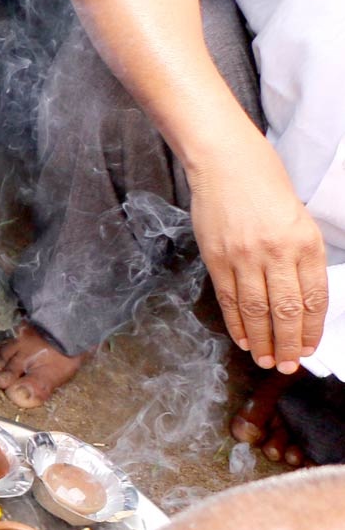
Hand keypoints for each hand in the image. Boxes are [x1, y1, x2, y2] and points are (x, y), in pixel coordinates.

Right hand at [187, 134, 330, 372]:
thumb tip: (299, 300)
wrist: (227, 164)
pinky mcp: (217, 258)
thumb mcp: (298, 220)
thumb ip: (300, 257)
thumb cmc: (266, 187)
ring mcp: (244, 257)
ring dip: (262, 341)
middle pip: (284, 311)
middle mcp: (276, 253)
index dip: (311, 329)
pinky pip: (229, 299)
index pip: (312, 298)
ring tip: (266, 360)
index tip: (309, 349)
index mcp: (305, 243)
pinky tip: (243, 338)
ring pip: (256, 311)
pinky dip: (237, 323)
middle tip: (287, 365)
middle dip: (288, 343)